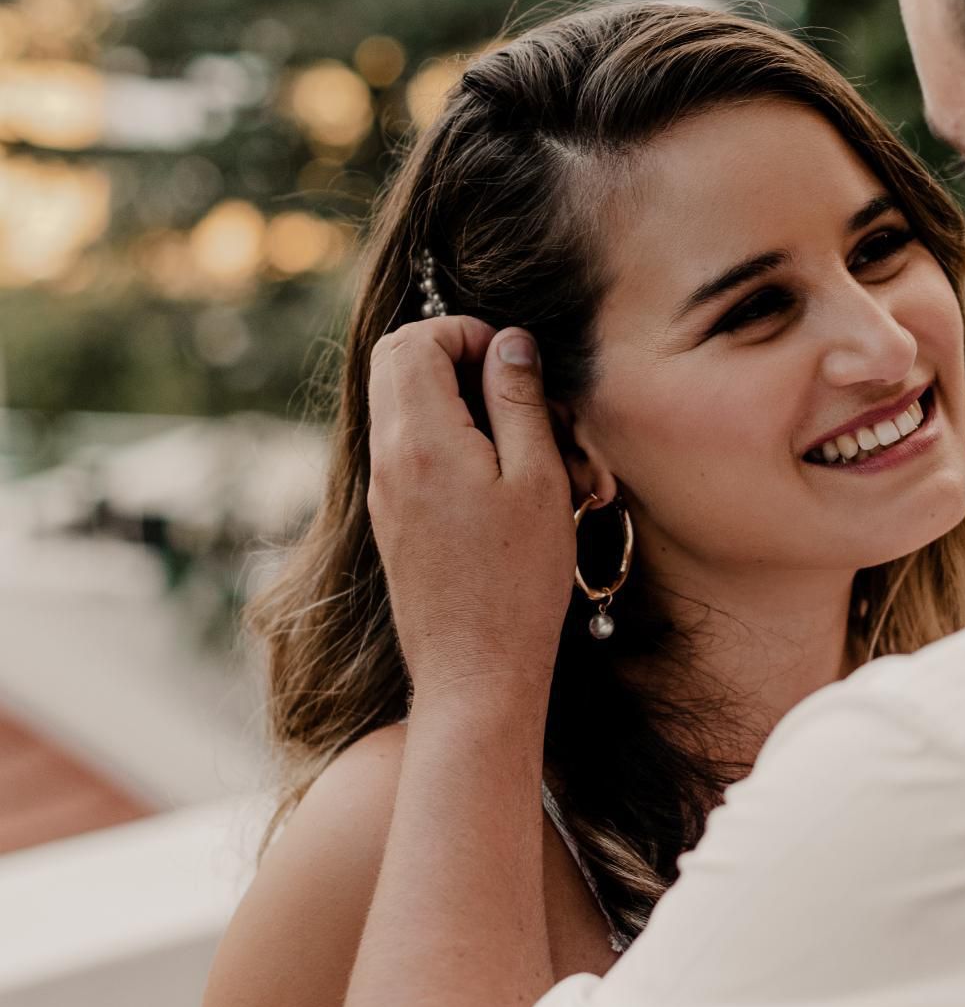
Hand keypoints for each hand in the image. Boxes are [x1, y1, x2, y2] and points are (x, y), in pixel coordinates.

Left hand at [366, 317, 573, 703]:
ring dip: (451, 397)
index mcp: (422, 441)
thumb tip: (509, 343)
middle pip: (393, 363)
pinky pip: (405, 446)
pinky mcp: (391, 517)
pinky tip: (495, 475)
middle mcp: (387, 459)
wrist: (475, 672)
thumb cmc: (518, 582)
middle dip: (450, 354)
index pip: (415, 342)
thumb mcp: (539, 480)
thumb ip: (519, 401)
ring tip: (514, 437)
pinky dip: (444, 435)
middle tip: (509, 385)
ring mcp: (383, 490)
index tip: (512, 360)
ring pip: (398, 404)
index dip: (464, 333)